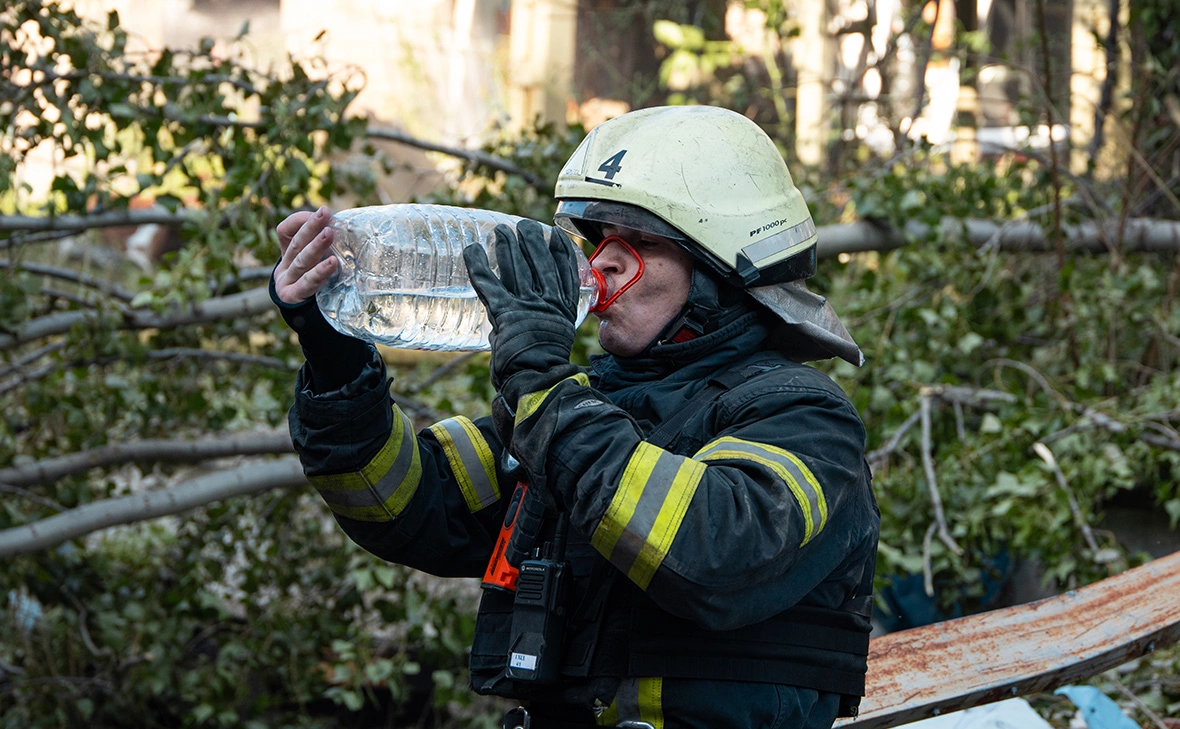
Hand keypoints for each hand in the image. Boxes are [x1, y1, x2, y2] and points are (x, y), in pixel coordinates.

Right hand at [273, 206, 337, 304]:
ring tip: (329, 233)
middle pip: (296, 244)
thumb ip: (325, 248)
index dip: (300, 221)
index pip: (285, 232)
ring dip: (315, 246)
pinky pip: (307, 283)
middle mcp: (283, 267)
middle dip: (310, 227)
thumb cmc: (315, 286)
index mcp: (287, 255)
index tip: (322, 212)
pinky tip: (332, 263)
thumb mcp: (317, 264)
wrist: (305, 319)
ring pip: (301, 261)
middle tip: (324, 213)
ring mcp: (285, 282)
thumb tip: (345, 226)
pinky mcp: (292, 297)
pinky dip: (319, 272)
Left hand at [463, 220, 581, 410]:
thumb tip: (500, 329)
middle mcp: (548, 304)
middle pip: (539, 263)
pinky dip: (478, 265)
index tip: (555, 236)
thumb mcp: (546, 346)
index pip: (564, 273)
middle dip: (530, 241)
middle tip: (522, 226)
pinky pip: (489, 283)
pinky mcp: (506, 312)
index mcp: (562, 311)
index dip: (560, 252)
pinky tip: (471, 249)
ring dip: (507, 246)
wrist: (538, 382)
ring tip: (501, 230)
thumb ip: (525, 330)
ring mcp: (527, 307)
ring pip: (516, 268)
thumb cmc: (540, 372)